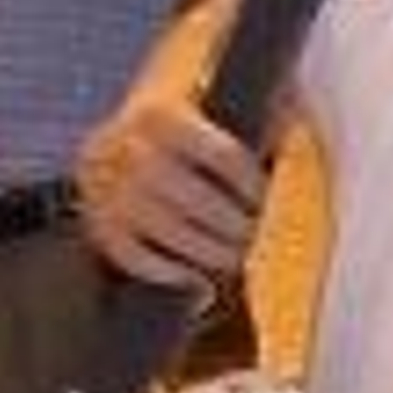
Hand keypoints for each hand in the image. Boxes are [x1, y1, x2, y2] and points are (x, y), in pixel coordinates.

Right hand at [77, 80, 266, 291]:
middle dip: (233, 224)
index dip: (251, 184)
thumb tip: (294, 122)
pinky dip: (170, 273)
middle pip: (197, 199)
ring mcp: (107, 191)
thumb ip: (255, 114)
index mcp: (160, 115)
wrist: (110, 148)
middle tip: (252, 235)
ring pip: (169, 231)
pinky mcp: (98, 226)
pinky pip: (136, 258)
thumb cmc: (179, 138)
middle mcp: (127, 149)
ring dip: (210, 252)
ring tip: (233, 258)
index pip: (222, 154)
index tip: (263, 199)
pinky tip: (198, 281)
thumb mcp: (211, 111)